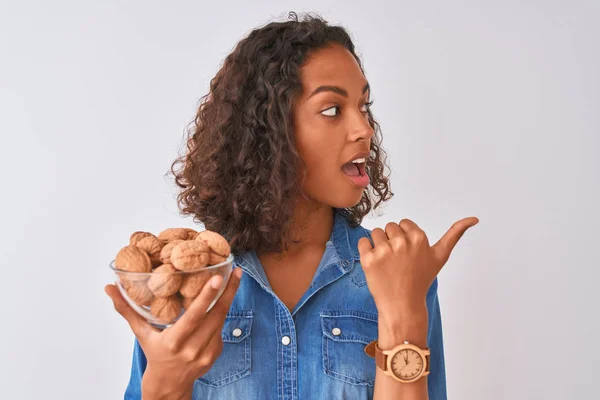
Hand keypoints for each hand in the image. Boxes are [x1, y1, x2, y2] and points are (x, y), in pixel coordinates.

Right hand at [104, 268, 243, 395]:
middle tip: (236, 271)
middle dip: (228, 292)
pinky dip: (221, 314)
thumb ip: (126, 309)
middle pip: (215, 315)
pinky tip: (222, 300)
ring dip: (228, 299)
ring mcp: (206, 353)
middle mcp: (192, 349)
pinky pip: (221, 329)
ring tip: (234, 278)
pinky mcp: (216, 354)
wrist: (169, 385)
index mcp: (173, 342)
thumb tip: (109, 287)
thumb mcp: (140, 333)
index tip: (217, 278)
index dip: (206, 297)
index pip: (194, 316)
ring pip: (221, 320)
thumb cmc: (154, 353)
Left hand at [357, 217, 478, 319]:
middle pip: (389, 227)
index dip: (404, 238)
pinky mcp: (369, 260)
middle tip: (398, 261)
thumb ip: (455, 234)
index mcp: (418, 237)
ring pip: (375, 233)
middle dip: (392, 241)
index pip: (403, 224)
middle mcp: (402, 242)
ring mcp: (384, 251)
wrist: (403, 305)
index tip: (408, 254)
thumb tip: (474, 218)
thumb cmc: (421, 280)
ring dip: (378, 245)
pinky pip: (363, 242)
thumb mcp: (440, 256)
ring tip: (388, 263)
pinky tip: (376, 265)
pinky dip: (366, 251)